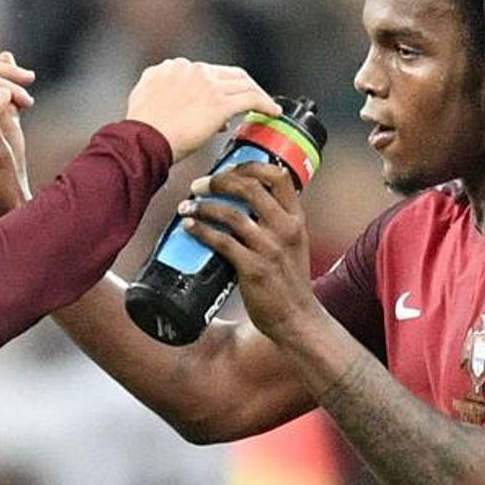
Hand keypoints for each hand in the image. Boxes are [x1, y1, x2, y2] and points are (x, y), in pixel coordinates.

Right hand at [125, 59, 277, 161]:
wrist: (141, 140)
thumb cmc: (141, 129)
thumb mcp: (144, 96)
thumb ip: (162, 88)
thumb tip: (184, 99)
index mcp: (174, 67)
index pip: (206, 72)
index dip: (219, 86)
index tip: (223, 100)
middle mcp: (192, 70)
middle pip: (229, 73)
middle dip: (242, 86)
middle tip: (252, 100)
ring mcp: (208, 85)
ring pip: (244, 83)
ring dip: (257, 94)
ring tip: (266, 106)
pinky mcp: (219, 103)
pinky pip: (252, 99)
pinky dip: (265, 104)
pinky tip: (272, 112)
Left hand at [174, 162, 320, 342]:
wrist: (297, 318)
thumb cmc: (290, 282)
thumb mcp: (294, 243)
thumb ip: (277, 221)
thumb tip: (245, 202)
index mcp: (296, 219)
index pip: (278, 176)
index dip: (250, 166)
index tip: (227, 168)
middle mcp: (285, 229)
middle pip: (249, 188)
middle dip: (218, 181)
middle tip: (199, 185)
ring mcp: (270, 249)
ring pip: (231, 214)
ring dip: (203, 206)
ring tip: (187, 207)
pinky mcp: (254, 269)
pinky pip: (222, 242)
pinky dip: (201, 231)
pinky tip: (189, 228)